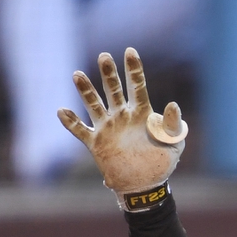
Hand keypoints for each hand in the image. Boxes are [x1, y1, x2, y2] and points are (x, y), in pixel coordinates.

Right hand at [57, 47, 187, 196]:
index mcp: (141, 113)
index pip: (137, 87)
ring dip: (86, 90)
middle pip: (113, 90)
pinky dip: (71, 122)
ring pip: (93, 104)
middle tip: (104, 56)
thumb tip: (173, 104)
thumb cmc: (162, 162)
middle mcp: (122, 116)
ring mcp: (107, 127)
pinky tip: (62, 111)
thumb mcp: (174, 143)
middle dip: (108, 74)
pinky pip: (80, 130)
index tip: (130, 51)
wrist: (145, 185)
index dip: (134, 70)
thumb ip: (173, 124)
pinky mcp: (96, 143)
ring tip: (77, 74)